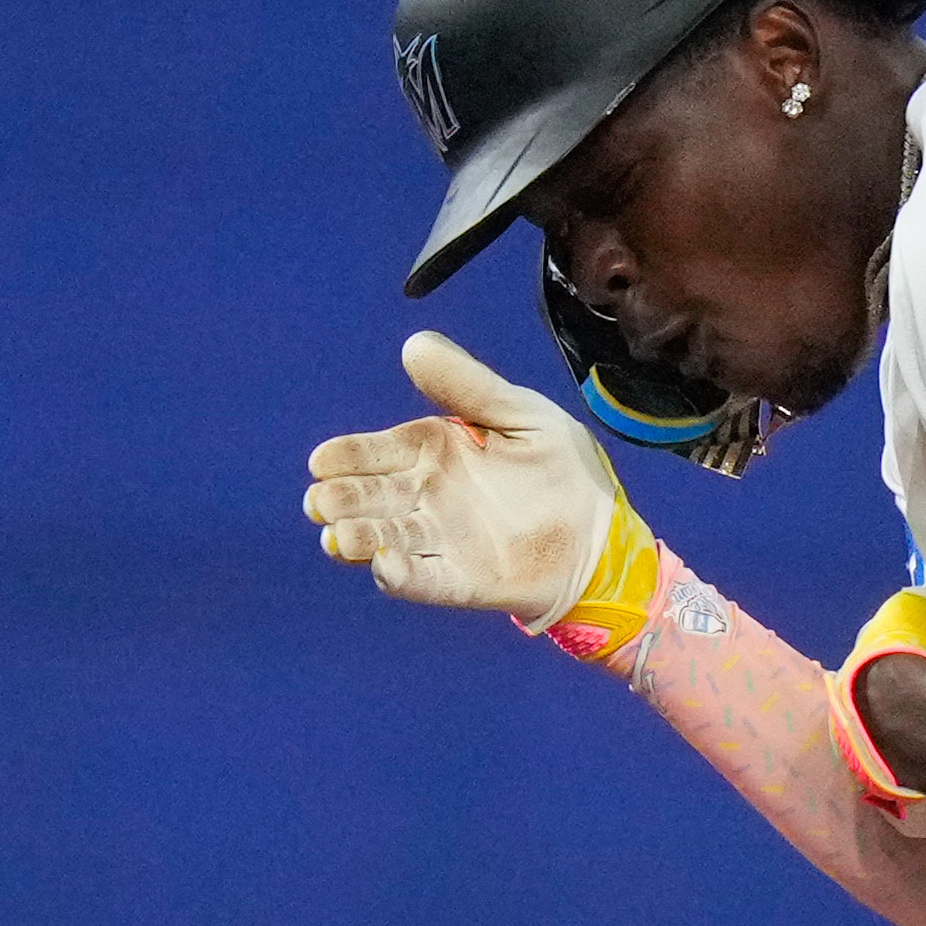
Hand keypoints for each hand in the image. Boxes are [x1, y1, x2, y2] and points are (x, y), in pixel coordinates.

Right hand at [305, 333, 626, 627]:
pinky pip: (427, 581)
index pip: (374, 452)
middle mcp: (426, 497)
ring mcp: (443, 541)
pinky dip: (403, 577)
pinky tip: (383, 569)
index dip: (345, 457)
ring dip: (360, 539)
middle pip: (370, 498)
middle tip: (321, 502)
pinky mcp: (465, 580)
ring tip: (339, 537)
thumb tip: (414, 345)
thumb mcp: (519, 412)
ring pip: (387, 540)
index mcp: (431, 451)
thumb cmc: (559, 465)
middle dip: (341, 500)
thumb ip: (468, 385)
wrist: (603, 528)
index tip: (323, 462)